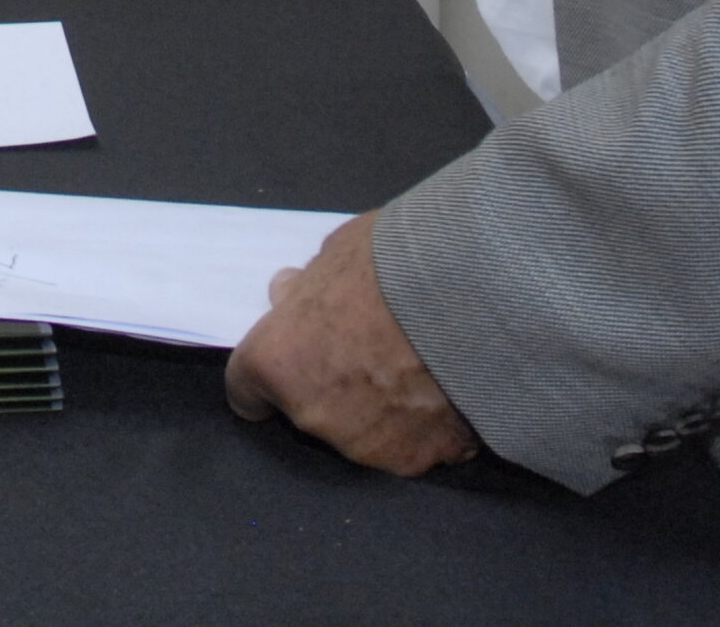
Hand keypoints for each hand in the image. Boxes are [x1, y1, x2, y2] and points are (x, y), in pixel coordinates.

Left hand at [224, 211, 481, 475]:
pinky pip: (410, 446)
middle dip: (329, 386)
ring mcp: (363, 447)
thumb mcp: (336, 255)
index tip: (292, 363)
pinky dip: (423, 428)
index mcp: (277, 362)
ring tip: (417, 367)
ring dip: (377, 410)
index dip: (271, 374)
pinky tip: (445, 391)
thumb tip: (287, 293)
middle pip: (307, 409)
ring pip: (358, 432)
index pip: (245, 391)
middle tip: (370, 349)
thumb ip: (306, 287)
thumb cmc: (397, 264)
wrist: (474, 297)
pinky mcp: (415, 463)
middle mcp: (311, 415)